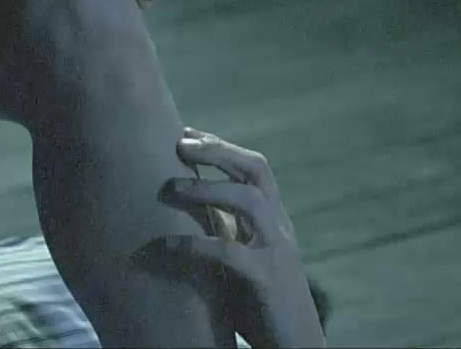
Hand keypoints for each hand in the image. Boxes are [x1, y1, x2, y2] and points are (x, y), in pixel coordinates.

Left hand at [159, 127, 325, 347]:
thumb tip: (181, 209)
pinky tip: (166, 246)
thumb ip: (223, 231)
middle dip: (218, 150)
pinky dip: (194, 244)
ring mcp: (277, 250)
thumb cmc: (259, 303)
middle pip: (256, 169)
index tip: (185, 133)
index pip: (252, 168)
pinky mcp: (267, 279)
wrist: (294, 346)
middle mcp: (279, 227)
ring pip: (249, 199)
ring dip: (208, 187)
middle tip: (179, 142)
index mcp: (273, 219)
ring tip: (171, 185)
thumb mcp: (240, 258)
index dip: (220, 146)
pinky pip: (230, 252)